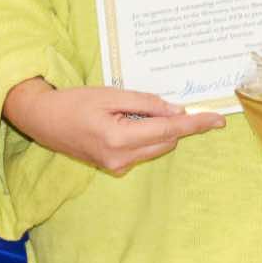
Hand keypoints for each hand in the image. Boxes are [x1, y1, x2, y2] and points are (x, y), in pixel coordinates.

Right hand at [3, 79, 224, 175]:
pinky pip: (142, 150)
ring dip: (157, 128)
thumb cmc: (73, 102)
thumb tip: (175, 110)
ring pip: (156, 146)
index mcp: (120, 138)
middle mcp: (121, 158)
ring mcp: (117, 166)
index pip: (169, 130)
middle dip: (172, 121)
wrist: (43, 120)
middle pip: (166, 140)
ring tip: (128, 110)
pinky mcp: (114, 167)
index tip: (218, 120)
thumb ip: (145, 103)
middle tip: (154, 102)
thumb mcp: (110, 95)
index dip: (196, 124)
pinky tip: (124, 121)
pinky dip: (144, 135)